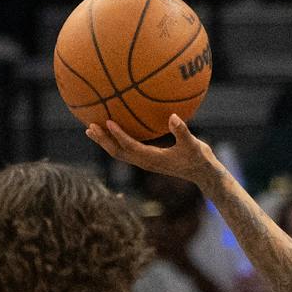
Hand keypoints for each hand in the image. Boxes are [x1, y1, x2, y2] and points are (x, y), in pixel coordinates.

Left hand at [86, 115, 224, 187]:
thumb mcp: (194, 145)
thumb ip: (183, 132)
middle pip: (118, 152)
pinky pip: (126, 150)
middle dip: (103, 140)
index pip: (131, 146)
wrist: (202, 174)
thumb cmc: (199, 159)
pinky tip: (112, 130)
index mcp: (153, 159)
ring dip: (104, 142)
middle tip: (90, 126)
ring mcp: (145, 162)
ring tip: (91, 129)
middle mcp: (145, 162)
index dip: (119, 135)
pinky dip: (115, 141)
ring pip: (119, 153)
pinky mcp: (147, 160)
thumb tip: (173, 117)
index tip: (108, 122)